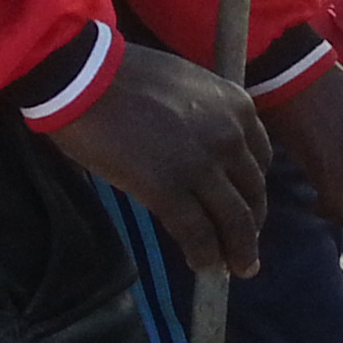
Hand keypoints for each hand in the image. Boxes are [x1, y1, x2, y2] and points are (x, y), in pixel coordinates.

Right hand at [48, 46, 268, 275]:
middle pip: (252, 193)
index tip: (247, 205)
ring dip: (239, 250)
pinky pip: (196, 232)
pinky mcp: (168, 189)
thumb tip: (202, 150)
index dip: (254, 189)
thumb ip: (205, 117)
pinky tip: (202, 266)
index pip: (260, 159)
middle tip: (246, 246)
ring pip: (233, 220)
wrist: (81, 74)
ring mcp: (202, 166)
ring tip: (238, 268)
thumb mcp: (185, 84)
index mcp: (238, 107)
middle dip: (252, 224)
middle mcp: (230, 137)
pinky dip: (204, 255)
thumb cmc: (121, 74)